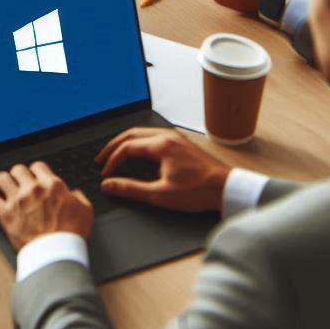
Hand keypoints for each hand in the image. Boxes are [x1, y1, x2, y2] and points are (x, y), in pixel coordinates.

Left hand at [0, 162, 92, 251]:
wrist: (57, 254)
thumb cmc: (71, 235)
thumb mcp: (84, 210)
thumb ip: (77, 197)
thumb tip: (74, 193)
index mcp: (52, 185)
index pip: (37, 166)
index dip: (36, 172)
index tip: (34, 177)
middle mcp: (33, 189)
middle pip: (18, 169)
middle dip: (19, 175)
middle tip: (19, 182)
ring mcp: (18, 200)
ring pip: (2, 178)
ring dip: (3, 182)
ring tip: (3, 186)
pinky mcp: (5, 214)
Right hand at [96, 128, 228, 212]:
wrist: (227, 189)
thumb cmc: (199, 192)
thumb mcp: (161, 195)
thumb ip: (131, 189)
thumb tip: (109, 185)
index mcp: (161, 145)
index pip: (127, 148)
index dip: (112, 161)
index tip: (105, 174)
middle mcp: (167, 136)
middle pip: (131, 134)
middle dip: (113, 146)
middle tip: (101, 159)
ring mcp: (175, 138)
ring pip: (142, 133)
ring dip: (126, 143)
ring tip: (115, 155)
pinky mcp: (181, 143)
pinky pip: (153, 136)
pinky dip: (139, 143)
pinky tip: (137, 154)